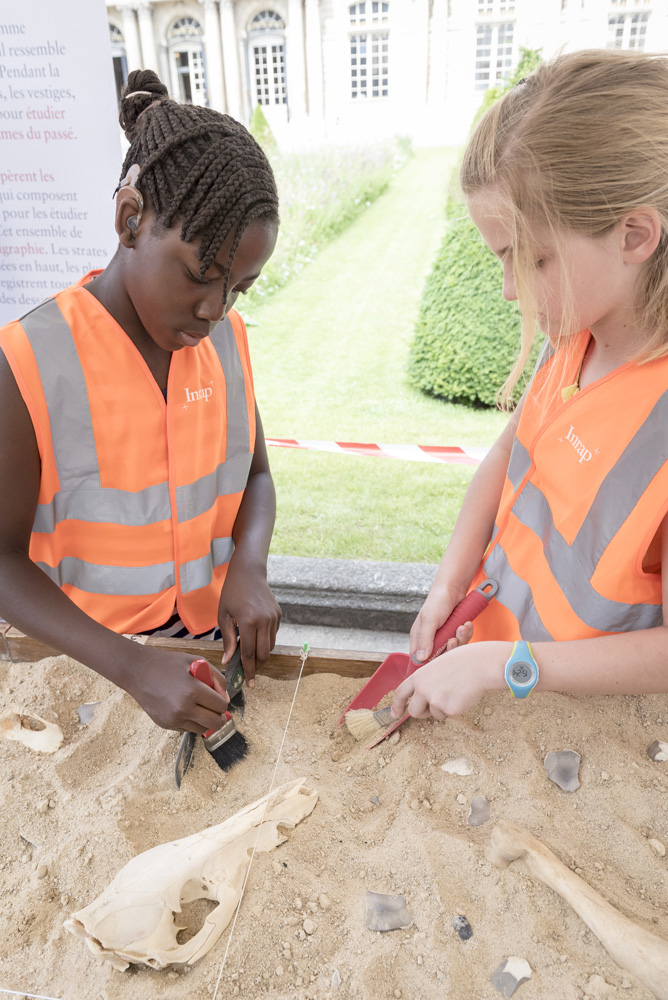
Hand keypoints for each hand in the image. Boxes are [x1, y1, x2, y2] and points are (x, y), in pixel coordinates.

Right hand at [123, 645, 228, 732]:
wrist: (138, 672)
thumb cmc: (168, 664)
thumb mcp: (196, 662)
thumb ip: (217, 678)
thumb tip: (226, 699)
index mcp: (192, 690)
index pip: (221, 706)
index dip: (223, 701)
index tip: (219, 697)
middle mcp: (183, 708)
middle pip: (215, 723)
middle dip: (220, 716)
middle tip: (216, 708)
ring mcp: (173, 719)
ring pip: (202, 729)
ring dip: (205, 720)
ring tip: (199, 706)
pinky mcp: (165, 725)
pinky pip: (187, 729)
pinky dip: (191, 721)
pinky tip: (184, 707)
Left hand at [218, 561, 280, 684]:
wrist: (249, 573)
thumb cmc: (232, 593)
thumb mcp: (224, 615)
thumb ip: (228, 639)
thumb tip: (227, 661)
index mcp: (248, 621)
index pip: (249, 653)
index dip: (248, 670)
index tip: (249, 684)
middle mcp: (264, 620)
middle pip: (263, 654)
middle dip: (257, 666)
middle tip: (249, 672)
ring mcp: (273, 618)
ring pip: (270, 646)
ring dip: (261, 654)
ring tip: (250, 655)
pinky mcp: (278, 615)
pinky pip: (273, 635)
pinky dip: (265, 641)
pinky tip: (255, 636)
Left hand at [391, 641, 510, 719]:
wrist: (480, 665)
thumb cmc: (462, 662)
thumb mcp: (437, 666)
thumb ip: (427, 681)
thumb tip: (423, 695)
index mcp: (418, 676)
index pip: (401, 693)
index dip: (396, 705)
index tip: (394, 713)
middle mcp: (423, 690)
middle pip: (414, 711)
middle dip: (421, 713)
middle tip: (431, 709)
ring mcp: (435, 701)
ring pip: (434, 714)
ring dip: (443, 708)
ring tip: (455, 691)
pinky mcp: (449, 710)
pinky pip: (449, 715)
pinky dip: (456, 709)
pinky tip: (463, 695)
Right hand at [410, 581, 468, 662]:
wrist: (454, 588)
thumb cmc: (438, 601)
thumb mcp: (429, 620)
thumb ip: (425, 639)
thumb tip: (420, 658)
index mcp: (419, 638)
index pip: (420, 659)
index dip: (430, 663)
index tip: (440, 659)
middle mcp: (430, 639)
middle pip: (440, 657)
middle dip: (450, 649)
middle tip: (453, 638)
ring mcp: (444, 636)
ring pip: (453, 649)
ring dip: (461, 639)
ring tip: (462, 626)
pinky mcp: (455, 633)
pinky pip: (462, 641)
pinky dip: (466, 633)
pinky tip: (466, 624)